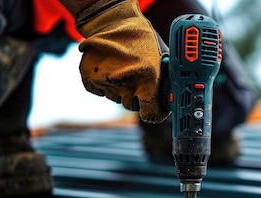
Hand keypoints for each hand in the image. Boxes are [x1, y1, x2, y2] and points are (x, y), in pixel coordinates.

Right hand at [75, 0, 169, 122]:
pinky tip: (109, 68)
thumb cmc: (141, 37)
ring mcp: (106, 82)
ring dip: (119, 88)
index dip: (154, 112)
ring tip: (122, 68)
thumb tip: (171, 97)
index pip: (151, 113)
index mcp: (147, 79)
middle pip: (131, 105)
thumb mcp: (161, 57)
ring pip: (115, 97)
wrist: (112, 20)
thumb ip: (164, 80)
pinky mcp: (89, 78)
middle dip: (135, 96)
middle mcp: (125, 83)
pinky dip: (104, 84)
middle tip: (136, 79)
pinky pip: (100, 91)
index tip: (154, 110)